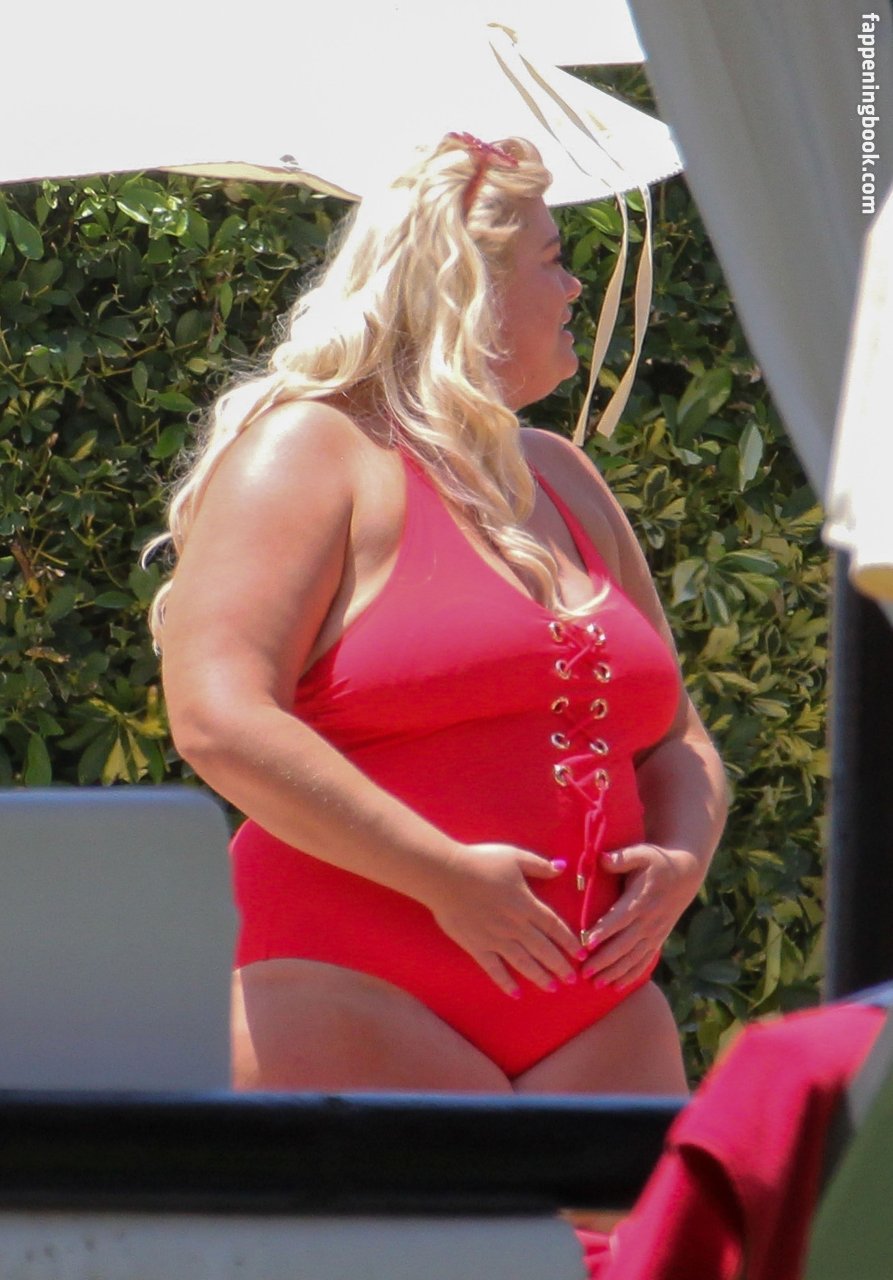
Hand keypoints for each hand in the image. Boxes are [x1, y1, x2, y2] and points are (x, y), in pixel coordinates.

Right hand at [425, 843, 581, 997]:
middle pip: (543, 949)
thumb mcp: (514, 857)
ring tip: (553, 988)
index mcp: (526, 904)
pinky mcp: (477, 946)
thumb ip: (539, 865)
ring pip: (524, 962)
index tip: (580, 954)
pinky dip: (506, 982)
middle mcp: (515, 925)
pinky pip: (494, 969)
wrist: (445, 875)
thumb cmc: (480, 862)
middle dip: (559, 965)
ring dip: (540, 976)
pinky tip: (515, 993)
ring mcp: (496, 938)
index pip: (554, 926)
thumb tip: (562, 868)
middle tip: (572, 980)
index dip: (569, 941)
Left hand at [581, 843, 703, 987]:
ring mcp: (655, 933)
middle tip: (584, 972)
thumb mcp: (642, 853)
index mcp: (642, 899)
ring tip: (595, 984)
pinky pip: (645, 961)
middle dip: (604, 960)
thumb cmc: (657, 862)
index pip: (620, 917)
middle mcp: (649, 920)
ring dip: (615, 972)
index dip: (604, 930)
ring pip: (634, 957)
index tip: (586, 942)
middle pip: (624, 944)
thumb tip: (602, 859)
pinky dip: (632, 975)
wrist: (685, 874)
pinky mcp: (658, 939)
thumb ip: (622, 857)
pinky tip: (617, 987)